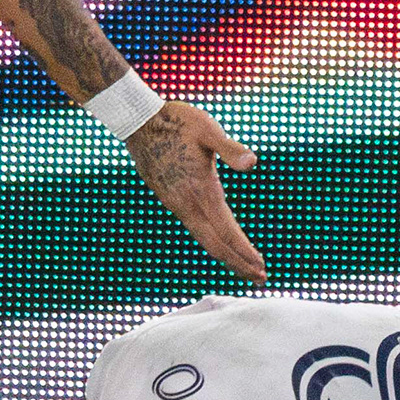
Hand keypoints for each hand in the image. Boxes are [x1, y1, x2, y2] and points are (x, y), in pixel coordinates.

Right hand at [126, 100, 265, 281]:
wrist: (138, 122)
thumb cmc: (177, 121)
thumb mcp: (207, 128)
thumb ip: (230, 148)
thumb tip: (252, 163)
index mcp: (201, 190)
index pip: (226, 232)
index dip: (244, 252)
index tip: (261, 268)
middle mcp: (187, 203)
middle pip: (215, 245)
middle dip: (238, 264)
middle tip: (260, 278)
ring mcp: (176, 203)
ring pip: (203, 238)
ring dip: (225, 255)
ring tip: (243, 265)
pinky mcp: (170, 199)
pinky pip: (194, 228)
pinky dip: (211, 241)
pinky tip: (218, 239)